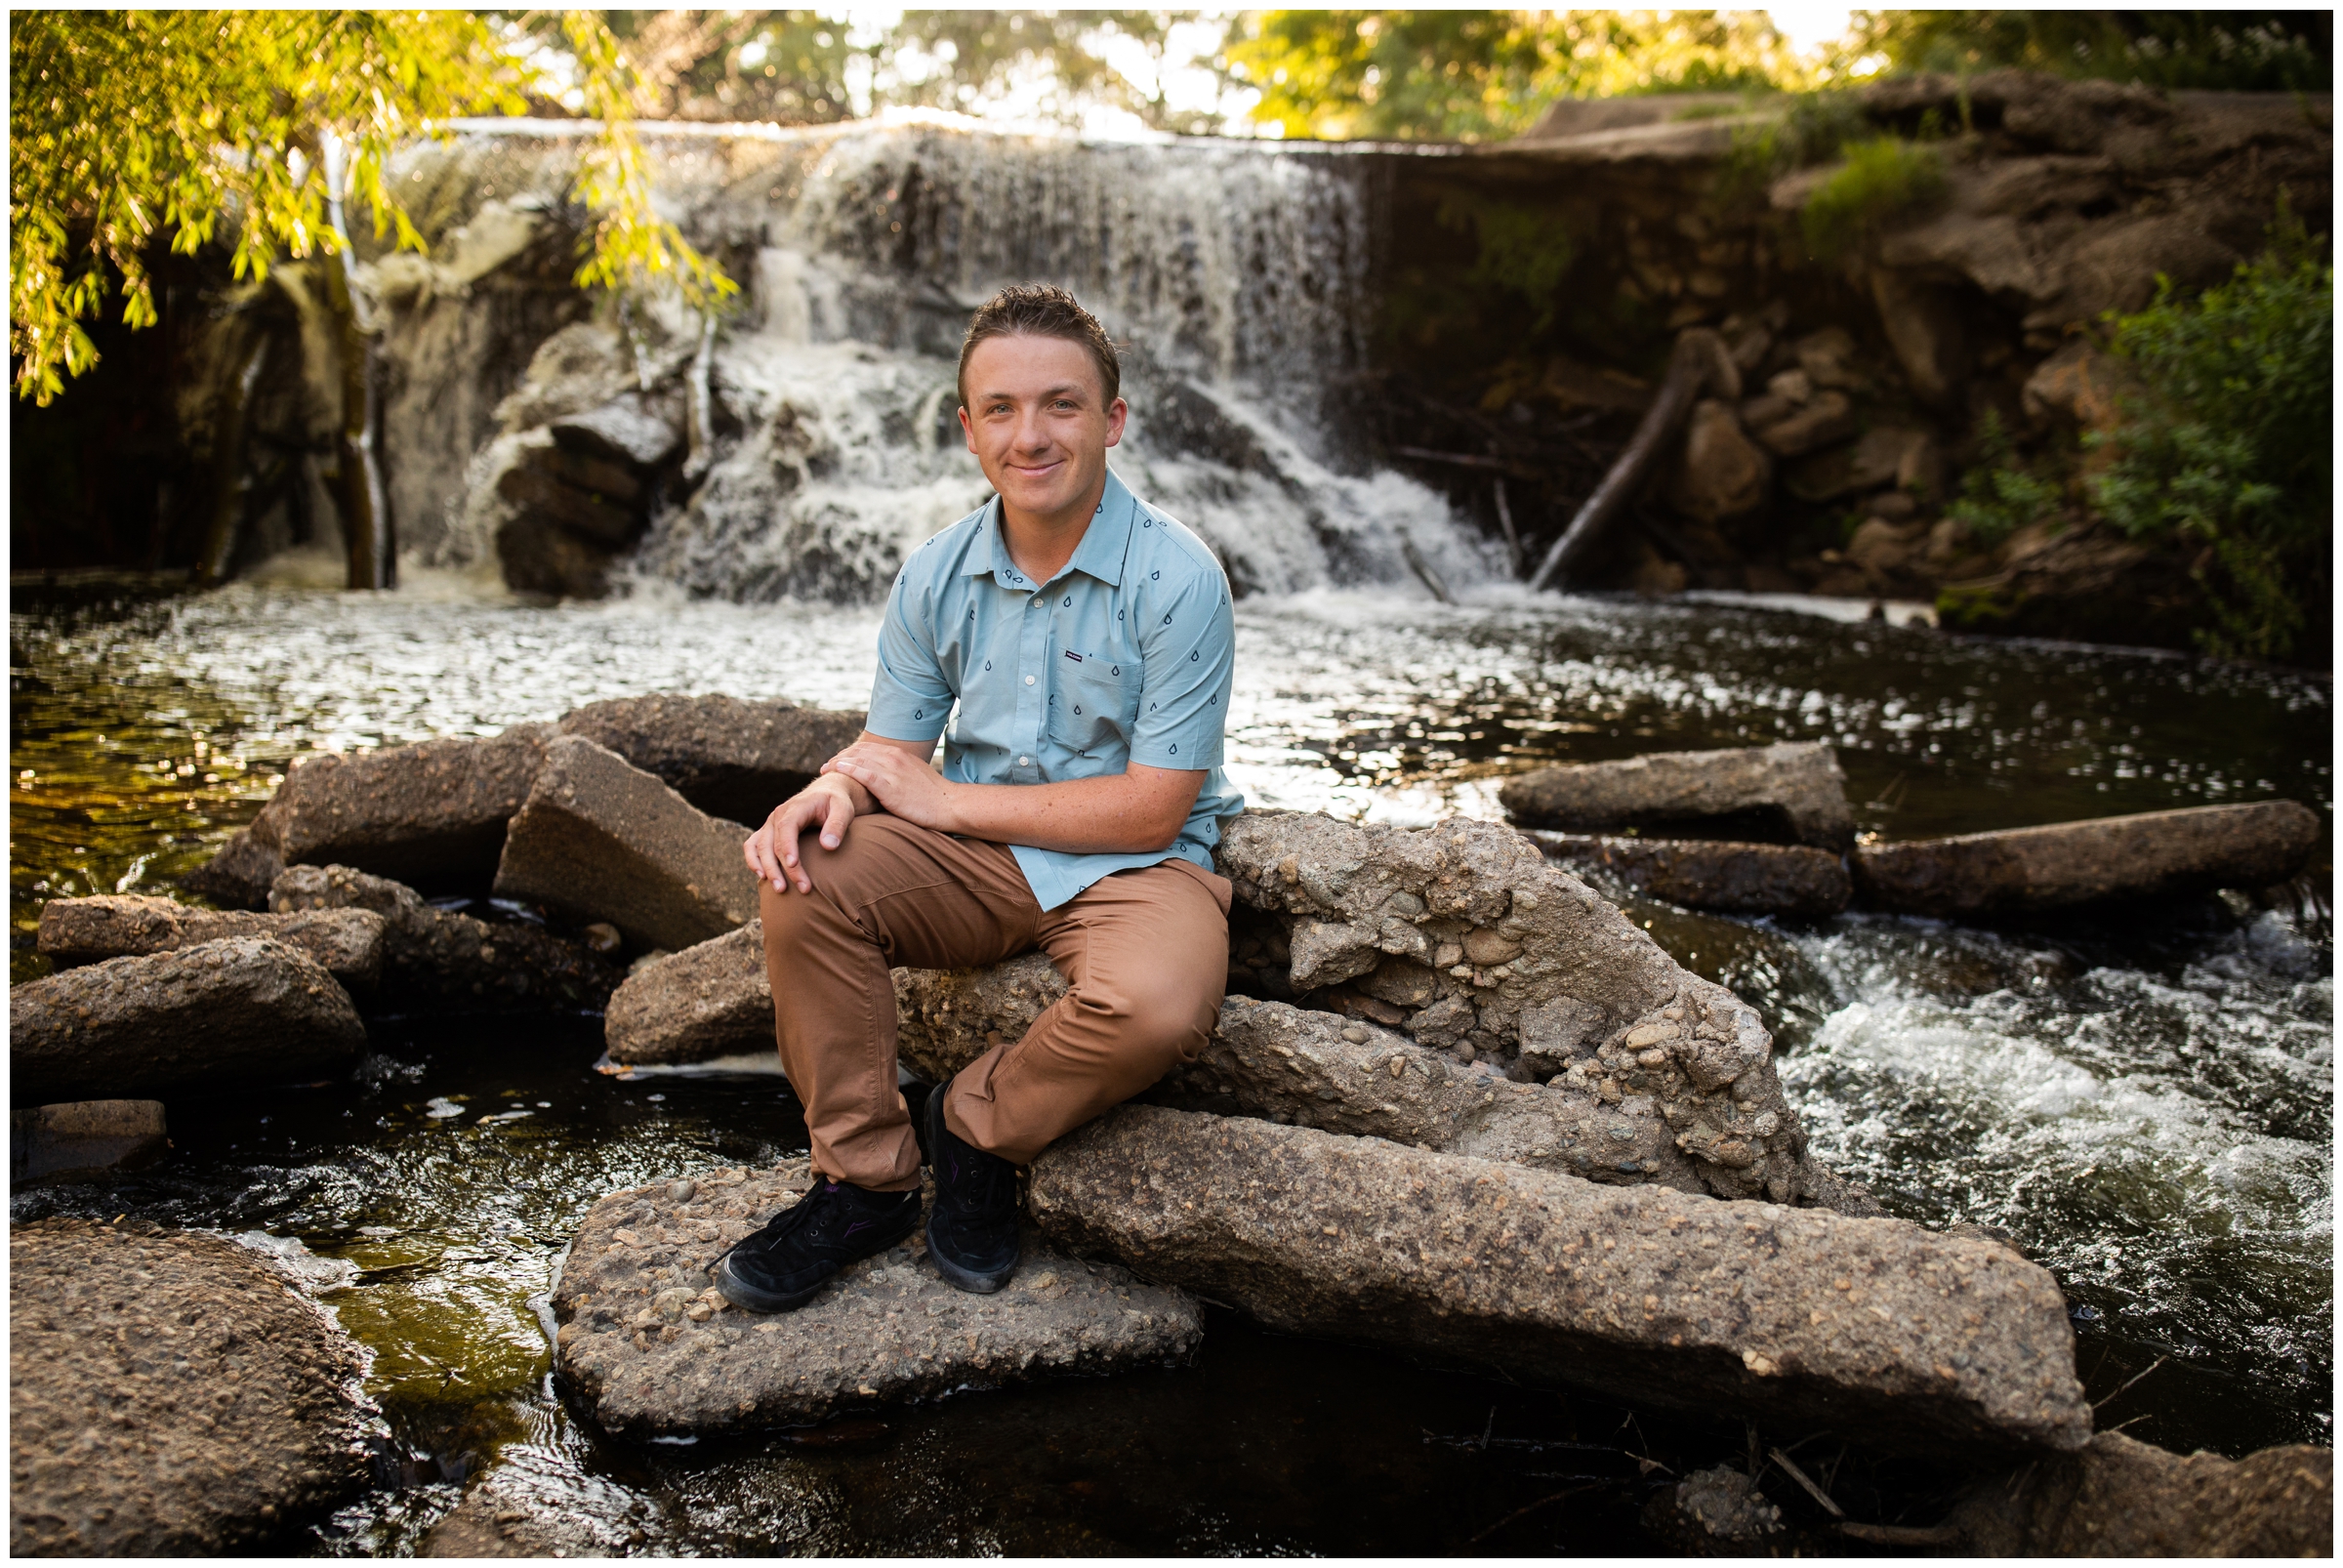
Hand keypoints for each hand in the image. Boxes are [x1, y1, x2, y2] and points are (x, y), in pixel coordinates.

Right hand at [743, 775, 860, 894]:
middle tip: (801, 888)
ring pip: (759, 847)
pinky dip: (753, 860)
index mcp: (796, 807)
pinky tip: (763, 877)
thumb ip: (837, 825)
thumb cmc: (836, 803)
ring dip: (767, 868)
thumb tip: (828, 846)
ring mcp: (770, 824)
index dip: (788, 846)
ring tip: (780, 889)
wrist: (825, 793)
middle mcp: (778, 815)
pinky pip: (752, 846)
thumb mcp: (843, 809)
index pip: (787, 827)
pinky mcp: (768, 832)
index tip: (794, 865)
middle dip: (783, 868)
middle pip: (773, 843)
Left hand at [822, 741, 960, 832]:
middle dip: (840, 757)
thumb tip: (886, 778)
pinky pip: (865, 773)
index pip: (867, 748)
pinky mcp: (890, 786)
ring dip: (838, 763)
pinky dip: (849, 769)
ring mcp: (892, 770)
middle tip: (825, 766)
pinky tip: (838, 770)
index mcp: (899, 754)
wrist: (949, 805)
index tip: (837, 761)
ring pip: (858, 759)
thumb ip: (899, 772)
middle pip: (859, 751)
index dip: (849, 753)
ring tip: (825, 769)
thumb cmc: (933, 796)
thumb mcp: (915, 776)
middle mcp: (894, 757)